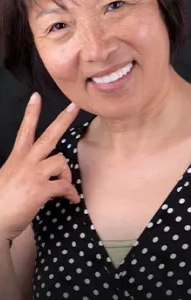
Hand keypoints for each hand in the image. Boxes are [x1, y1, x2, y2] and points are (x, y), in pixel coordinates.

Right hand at [0, 93, 79, 241]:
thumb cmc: (1, 202)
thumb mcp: (9, 178)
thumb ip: (23, 170)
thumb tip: (36, 172)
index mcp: (17, 158)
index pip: (24, 130)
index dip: (31, 113)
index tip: (36, 97)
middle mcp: (25, 162)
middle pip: (48, 136)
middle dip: (63, 119)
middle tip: (74, 106)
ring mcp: (33, 174)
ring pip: (61, 161)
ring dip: (66, 174)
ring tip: (63, 186)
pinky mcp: (40, 190)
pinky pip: (65, 186)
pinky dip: (71, 193)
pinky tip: (71, 200)